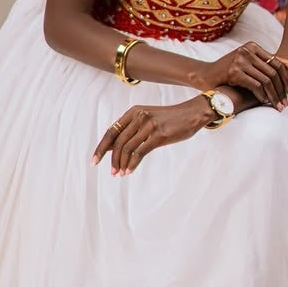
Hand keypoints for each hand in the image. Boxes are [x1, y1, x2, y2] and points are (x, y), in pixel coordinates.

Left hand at [92, 98, 211, 174]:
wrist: (192, 113)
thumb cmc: (170, 119)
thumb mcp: (148, 119)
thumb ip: (132, 130)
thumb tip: (113, 148)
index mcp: (133, 112)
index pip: (111, 132)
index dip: (101, 147)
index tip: (94, 161)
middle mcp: (139, 116)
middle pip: (117, 141)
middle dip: (112, 159)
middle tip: (111, 172)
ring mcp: (149, 125)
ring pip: (127, 148)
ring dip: (121, 164)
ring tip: (120, 174)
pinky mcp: (159, 135)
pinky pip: (140, 152)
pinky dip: (132, 164)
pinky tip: (129, 171)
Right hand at [201, 42, 287, 109]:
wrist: (205, 75)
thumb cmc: (229, 71)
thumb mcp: (248, 63)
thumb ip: (267, 63)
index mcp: (252, 46)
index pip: (277, 63)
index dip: (287, 78)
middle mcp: (247, 50)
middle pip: (274, 72)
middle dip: (283, 89)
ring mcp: (240, 60)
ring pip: (266, 80)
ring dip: (274, 96)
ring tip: (279, 106)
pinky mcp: (234, 72)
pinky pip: (256, 86)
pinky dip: (263, 96)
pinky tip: (265, 103)